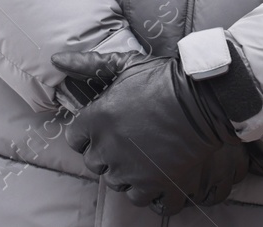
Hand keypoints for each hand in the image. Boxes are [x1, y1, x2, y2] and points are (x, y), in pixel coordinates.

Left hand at [51, 50, 262, 214]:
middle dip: (108, 154)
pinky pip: (147, 202)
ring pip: (119, 184)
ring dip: (129, 174)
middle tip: (129, 141)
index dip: (89, 135)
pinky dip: (154, 195)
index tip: (104, 129)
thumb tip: (58, 60)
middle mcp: (110, 149)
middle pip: (95, 164)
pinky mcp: (159, 185)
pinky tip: (161, 179)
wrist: (204, 98)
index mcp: (97, 120)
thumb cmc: (163, 79)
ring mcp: (134, 171)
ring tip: (145, 158)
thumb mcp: (125, 64)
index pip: (75, 140)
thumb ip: (89, 64)